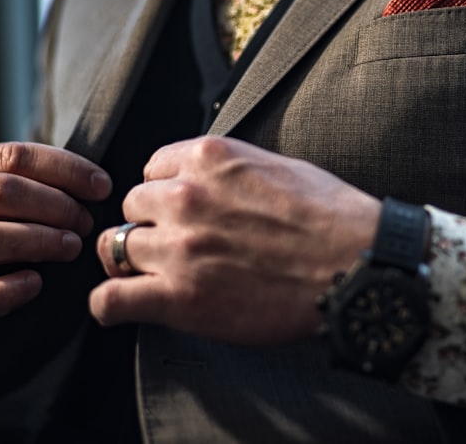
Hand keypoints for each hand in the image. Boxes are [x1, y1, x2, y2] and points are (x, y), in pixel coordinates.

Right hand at [0, 142, 111, 352]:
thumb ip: (25, 183)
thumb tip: (93, 181)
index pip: (11, 155)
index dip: (64, 168)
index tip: (101, 186)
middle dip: (56, 204)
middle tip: (87, 221)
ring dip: (39, 240)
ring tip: (72, 246)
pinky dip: (9, 289)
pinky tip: (36, 283)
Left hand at [89, 136, 380, 344]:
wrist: (357, 266)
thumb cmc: (331, 216)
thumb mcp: (276, 164)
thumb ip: (229, 168)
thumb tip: (207, 178)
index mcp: (208, 158)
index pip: (151, 170)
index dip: (164, 193)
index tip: (181, 213)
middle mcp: (185, 196)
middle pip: (133, 207)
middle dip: (151, 225)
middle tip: (178, 247)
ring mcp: (178, 247)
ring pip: (116, 247)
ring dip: (133, 262)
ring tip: (156, 276)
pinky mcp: (179, 297)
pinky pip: (109, 299)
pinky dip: (107, 304)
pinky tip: (122, 306)